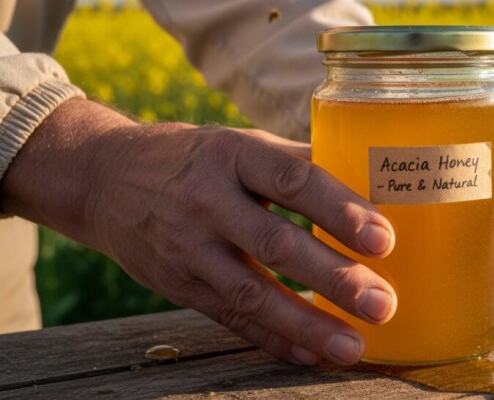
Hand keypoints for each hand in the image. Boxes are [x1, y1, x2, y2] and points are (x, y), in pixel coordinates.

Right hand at [1, 98, 396, 365]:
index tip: (383, 239)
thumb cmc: (198, 158)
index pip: (292, 180)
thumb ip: (295, 164)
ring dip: (307, 323)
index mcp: (233, 153)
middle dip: (333, 277)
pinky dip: (272, 338)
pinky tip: (311, 354)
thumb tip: (370, 182)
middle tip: (382, 302)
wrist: (106, 177)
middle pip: (276, 242)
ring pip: (252, 292)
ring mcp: (187, 246)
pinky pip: (229, 317)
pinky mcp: (176, 283)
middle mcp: (207, 200)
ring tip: (353, 345)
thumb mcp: (239, 143)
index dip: (339, 210)